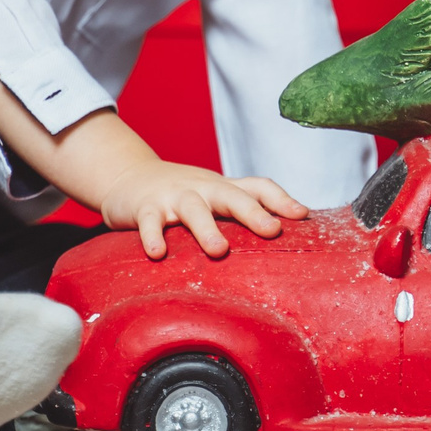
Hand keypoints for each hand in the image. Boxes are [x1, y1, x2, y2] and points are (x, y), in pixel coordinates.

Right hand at [99, 161, 308, 259]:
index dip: (281, 199)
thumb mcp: (213, 196)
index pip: (257, 186)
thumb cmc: (181, 193)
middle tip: (272, 231)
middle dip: (252, 213)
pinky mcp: (145, 207)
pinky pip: (150, 221)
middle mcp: (203, 189)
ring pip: (193, 209)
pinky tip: (158, 253)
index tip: (302, 217)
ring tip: (220, 250)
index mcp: (222, 188)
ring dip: (207, 228)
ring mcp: (173, 196)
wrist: (128, 176)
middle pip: (231, 195)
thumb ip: (241, 210)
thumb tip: (283, 234)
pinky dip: (153, 236)